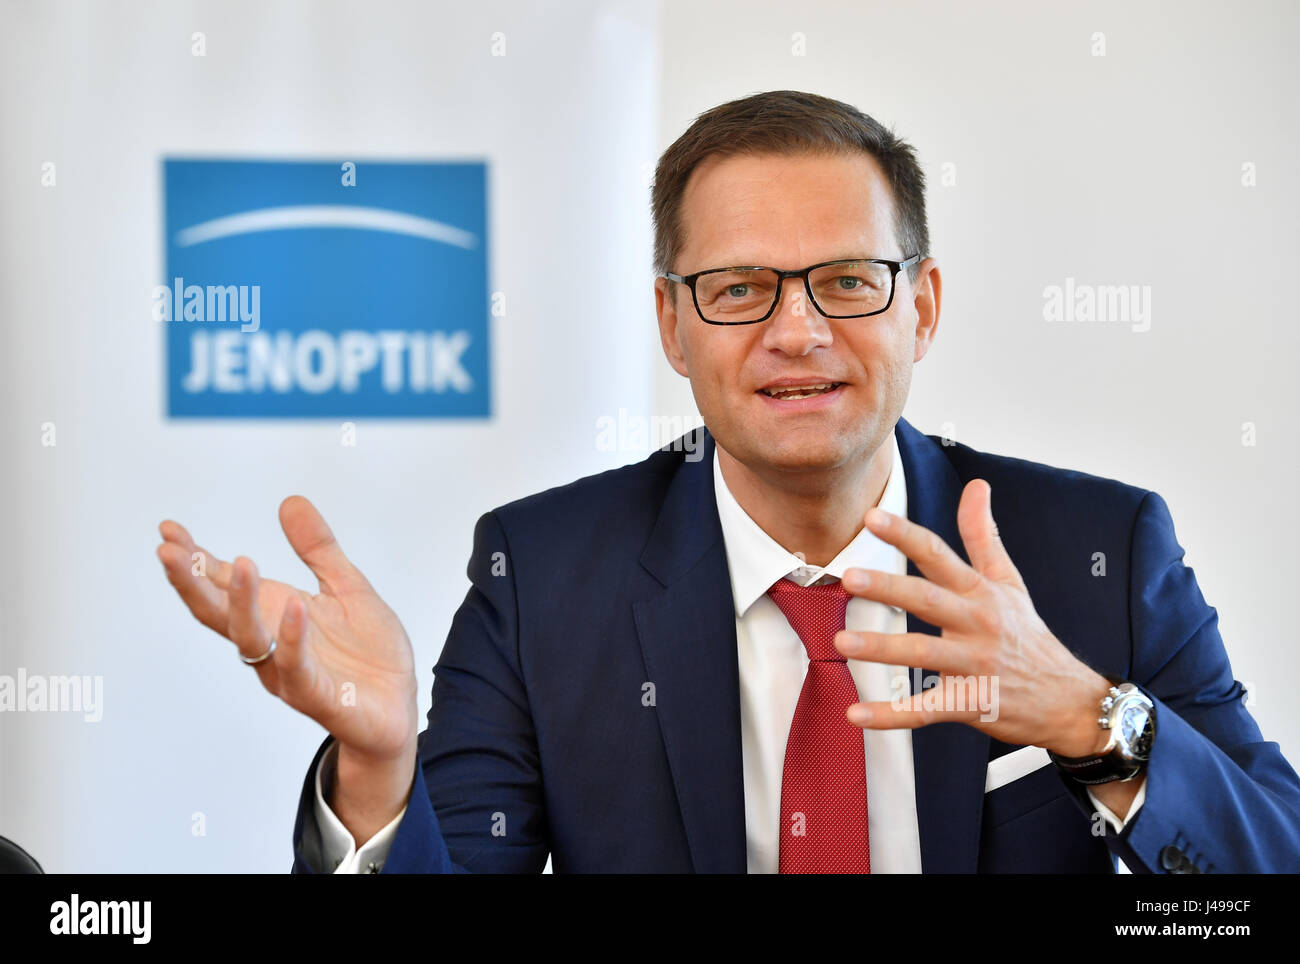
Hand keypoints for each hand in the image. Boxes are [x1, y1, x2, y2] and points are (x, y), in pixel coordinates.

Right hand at [156, 496, 418, 768]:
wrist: (399, 706)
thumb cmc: (368, 654)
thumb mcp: (348, 587)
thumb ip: (319, 549)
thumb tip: (290, 502)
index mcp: (274, 614)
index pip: (221, 586)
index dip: (194, 560)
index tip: (168, 530)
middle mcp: (269, 644)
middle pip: (217, 613)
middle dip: (192, 582)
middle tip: (169, 550)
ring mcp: (288, 671)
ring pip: (250, 640)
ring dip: (240, 603)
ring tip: (241, 564)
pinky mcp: (317, 695)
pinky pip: (297, 667)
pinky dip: (292, 638)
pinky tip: (293, 608)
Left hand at [834, 479, 1111, 757]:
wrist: (1069, 700)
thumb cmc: (1029, 636)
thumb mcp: (1010, 582)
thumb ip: (984, 535)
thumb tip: (976, 485)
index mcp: (980, 592)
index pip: (940, 556)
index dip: (906, 535)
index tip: (872, 517)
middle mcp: (977, 624)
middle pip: (928, 599)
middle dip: (888, 587)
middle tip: (849, 577)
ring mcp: (974, 665)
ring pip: (924, 653)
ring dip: (882, 648)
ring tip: (842, 641)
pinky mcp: (970, 704)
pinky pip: (926, 710)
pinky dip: (891, 715)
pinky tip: (857, 714)